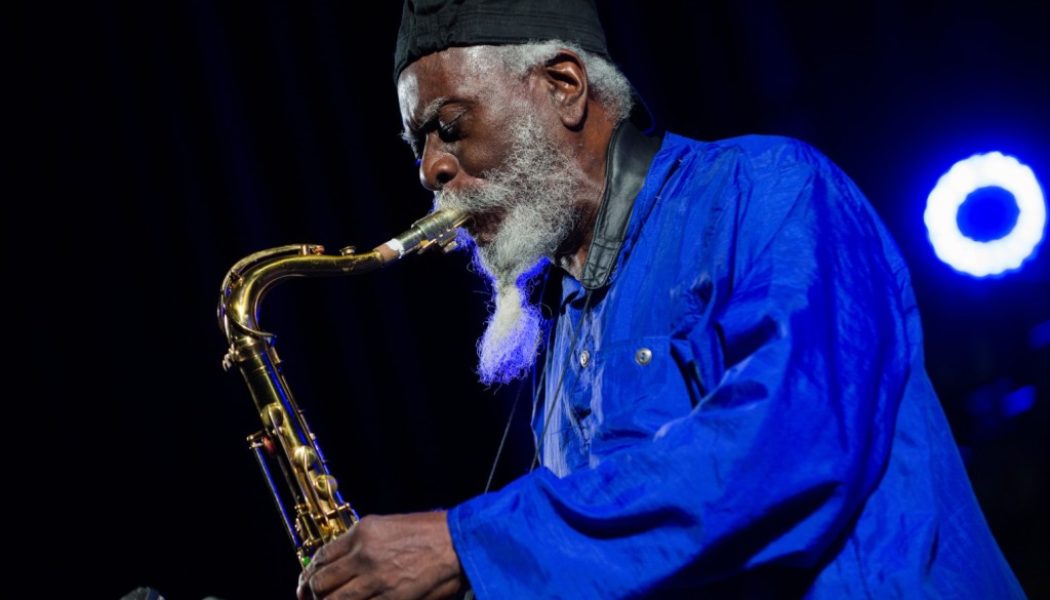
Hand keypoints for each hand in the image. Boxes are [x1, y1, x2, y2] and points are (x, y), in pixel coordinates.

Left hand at [297, 511, 464, 599]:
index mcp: (363, 532)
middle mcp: (364, 554)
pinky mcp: (390, 598)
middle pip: (321, 582)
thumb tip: (341, 563)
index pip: (321, 556)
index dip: (309, 574)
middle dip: (312, 594)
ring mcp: (375, 579)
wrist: (459, 543)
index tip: (306, 583)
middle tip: (311, 599)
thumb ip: (363, 543)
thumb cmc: (430, 532)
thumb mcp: (389, 526)